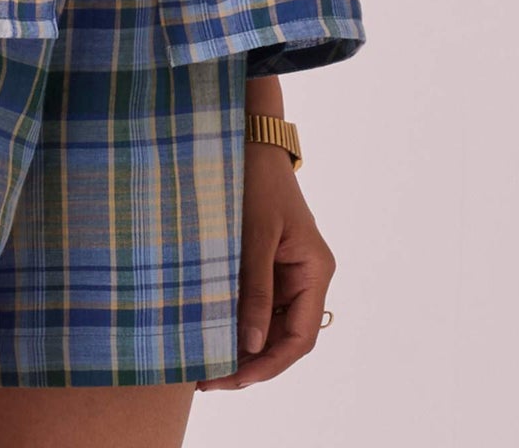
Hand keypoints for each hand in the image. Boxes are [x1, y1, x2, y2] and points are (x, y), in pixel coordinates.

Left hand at [195, 141, 335, 390]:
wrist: (248, 139)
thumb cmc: (256, 181)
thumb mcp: (255, 236)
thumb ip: (255, 290)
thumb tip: (250, 346)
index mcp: (315, 270)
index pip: (300, 337)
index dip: (270, 364)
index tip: (236, 378)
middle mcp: (306, 277)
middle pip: (283, 337)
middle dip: (250, 362)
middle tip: (209, 379)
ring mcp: (287, 272)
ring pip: (268, 324)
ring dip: (240, 345)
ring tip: (204, 363)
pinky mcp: (267, 264)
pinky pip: (256, 303)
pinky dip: (235, 321)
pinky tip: (208, 332)